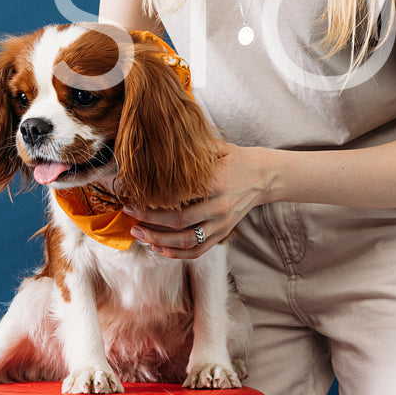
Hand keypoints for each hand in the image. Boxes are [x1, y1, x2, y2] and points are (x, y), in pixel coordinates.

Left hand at [121, 142, 272, 258]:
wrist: (265, 176)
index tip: (134, 198)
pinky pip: (199, 250)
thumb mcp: (219, 148)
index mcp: (216, 183)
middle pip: (179, 222)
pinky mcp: (224, 234)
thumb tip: (161, 141)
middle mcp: (220, 207)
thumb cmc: (237, 159)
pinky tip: (160, 248)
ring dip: (160, 241)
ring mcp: (222, 224)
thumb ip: (193, 149)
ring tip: (139, 235)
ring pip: (187, 241)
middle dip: (150, 222)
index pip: (179, 197)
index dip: (154, 201)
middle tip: (130, 217)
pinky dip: (178, 253)